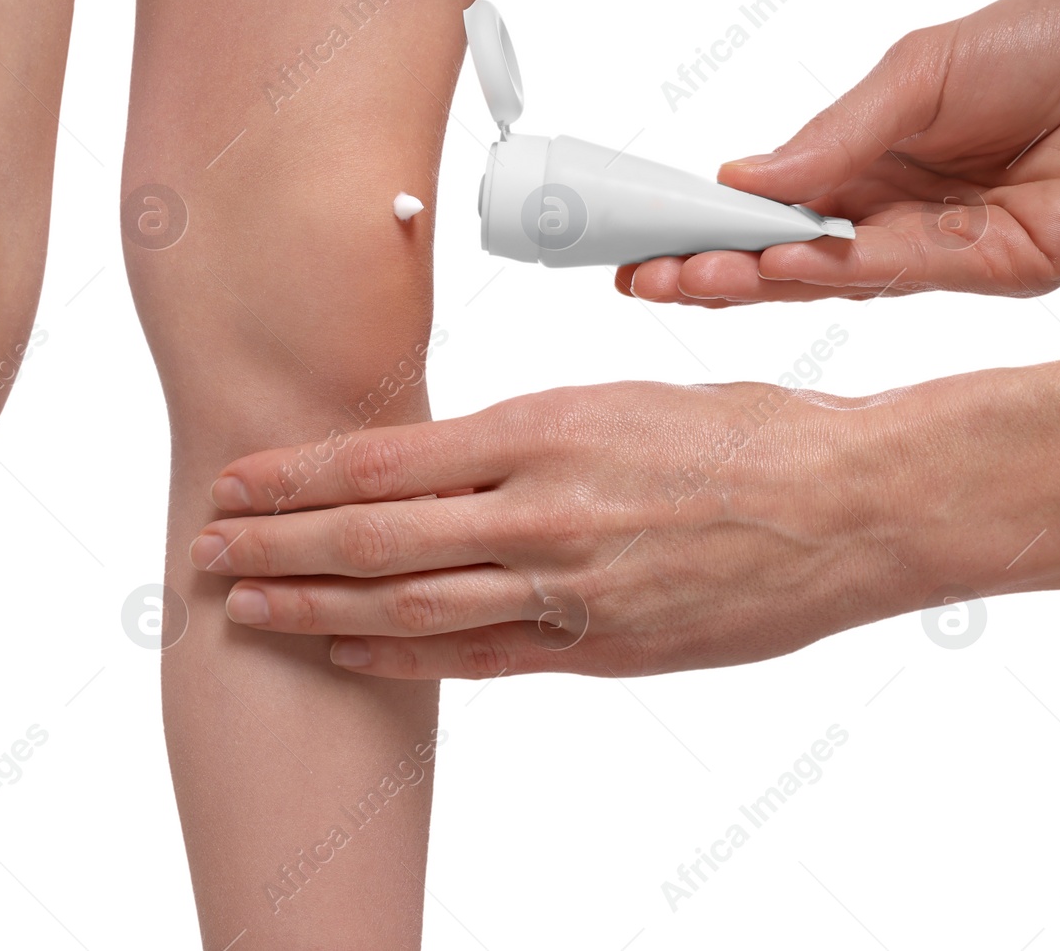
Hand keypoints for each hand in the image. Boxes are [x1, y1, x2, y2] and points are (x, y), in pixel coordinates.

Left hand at [188, 381, 937, 678]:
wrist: (856, 504)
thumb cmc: (745, 433)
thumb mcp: (617, 402)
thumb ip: (525, 441)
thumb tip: (448, 463)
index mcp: (542, 428)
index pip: (380, 457)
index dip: (292, 477)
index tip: (234, 484)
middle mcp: (540, 510)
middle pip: (372, 535)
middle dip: (275, 546)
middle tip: (203, 551)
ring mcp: (569, 588)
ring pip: (409, 601)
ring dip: (314, 606)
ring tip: (244, 607)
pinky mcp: (602, 648)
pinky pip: (479, 658)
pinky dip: (403, 654)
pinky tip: (345, 649)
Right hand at [619, 0, 1059, 304]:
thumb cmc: (1058, 40)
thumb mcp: (918, 71)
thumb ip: (833, 132)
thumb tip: (739, 174)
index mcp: (878, 166)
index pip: (777, 210)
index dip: (711, 226)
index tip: (645, 235)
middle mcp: (904, 218)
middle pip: (792, 258)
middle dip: (713, 268)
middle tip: (640, 275)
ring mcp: (950, 252)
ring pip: (834, 277)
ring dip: (754, 278)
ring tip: (683, 276)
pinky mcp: (1002, 270)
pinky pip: (902, 271)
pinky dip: (831, 267)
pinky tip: (772, 261)